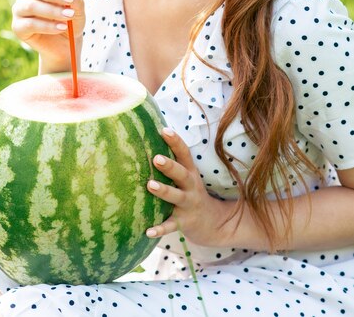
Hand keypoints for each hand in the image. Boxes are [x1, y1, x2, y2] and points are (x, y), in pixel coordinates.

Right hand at [11, 0, 84, 72]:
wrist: (65, 44)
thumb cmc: (70, 20)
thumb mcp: (77, 10)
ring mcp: (19, 10)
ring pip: (31, 6)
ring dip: (52, 10)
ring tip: (69, 15)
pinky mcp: (18, 27)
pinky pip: (30, 24)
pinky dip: (48, 26)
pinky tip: (62, 27)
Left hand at [146, 128, 219, 245]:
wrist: (213, 223)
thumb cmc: (191, 193)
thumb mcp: (187, 176)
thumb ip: (173, 162)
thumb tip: (147, 140)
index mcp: (190, 172)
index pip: (184, 153)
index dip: (175, 141)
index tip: (163, 130)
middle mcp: (191, 186)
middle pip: (181, 174)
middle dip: (169, 166)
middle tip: (156, 158)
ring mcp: (188, 204)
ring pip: (176, 197)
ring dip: (163, 191)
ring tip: (149, 185)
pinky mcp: (184, 222)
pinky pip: (171, 226)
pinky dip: (160, 229)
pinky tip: (147, 231)